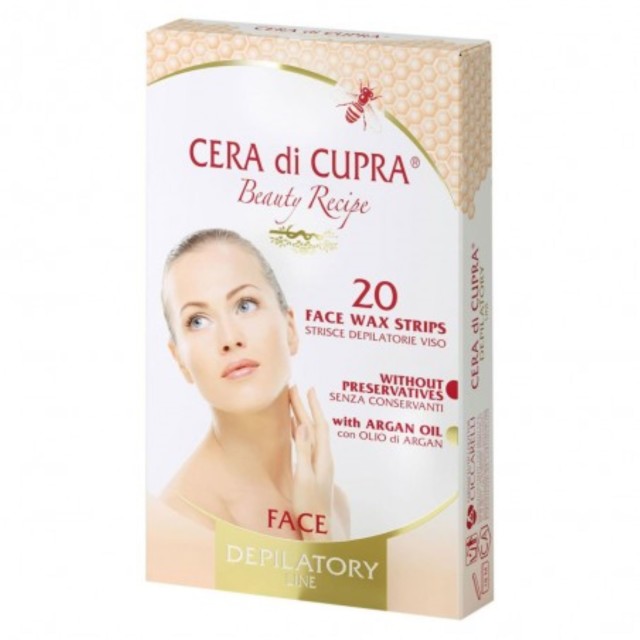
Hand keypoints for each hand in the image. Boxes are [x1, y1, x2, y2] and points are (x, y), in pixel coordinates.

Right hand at [289, 386, 339, 540]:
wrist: (317, 530)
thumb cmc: (309, 506)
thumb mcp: (304, 477)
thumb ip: (304, 450)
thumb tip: (304, 425)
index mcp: (322, 457)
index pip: (319, 425)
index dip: (313, 406)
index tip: (308, 389)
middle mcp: (322, 458)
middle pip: (313, 426)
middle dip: (304, 407)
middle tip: (294, 389)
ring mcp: (318, 464)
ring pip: (309, 433)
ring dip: (301, 417)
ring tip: (292, 403)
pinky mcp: (312, 470)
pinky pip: (305, 443)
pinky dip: (298, 431)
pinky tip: (293, 427)